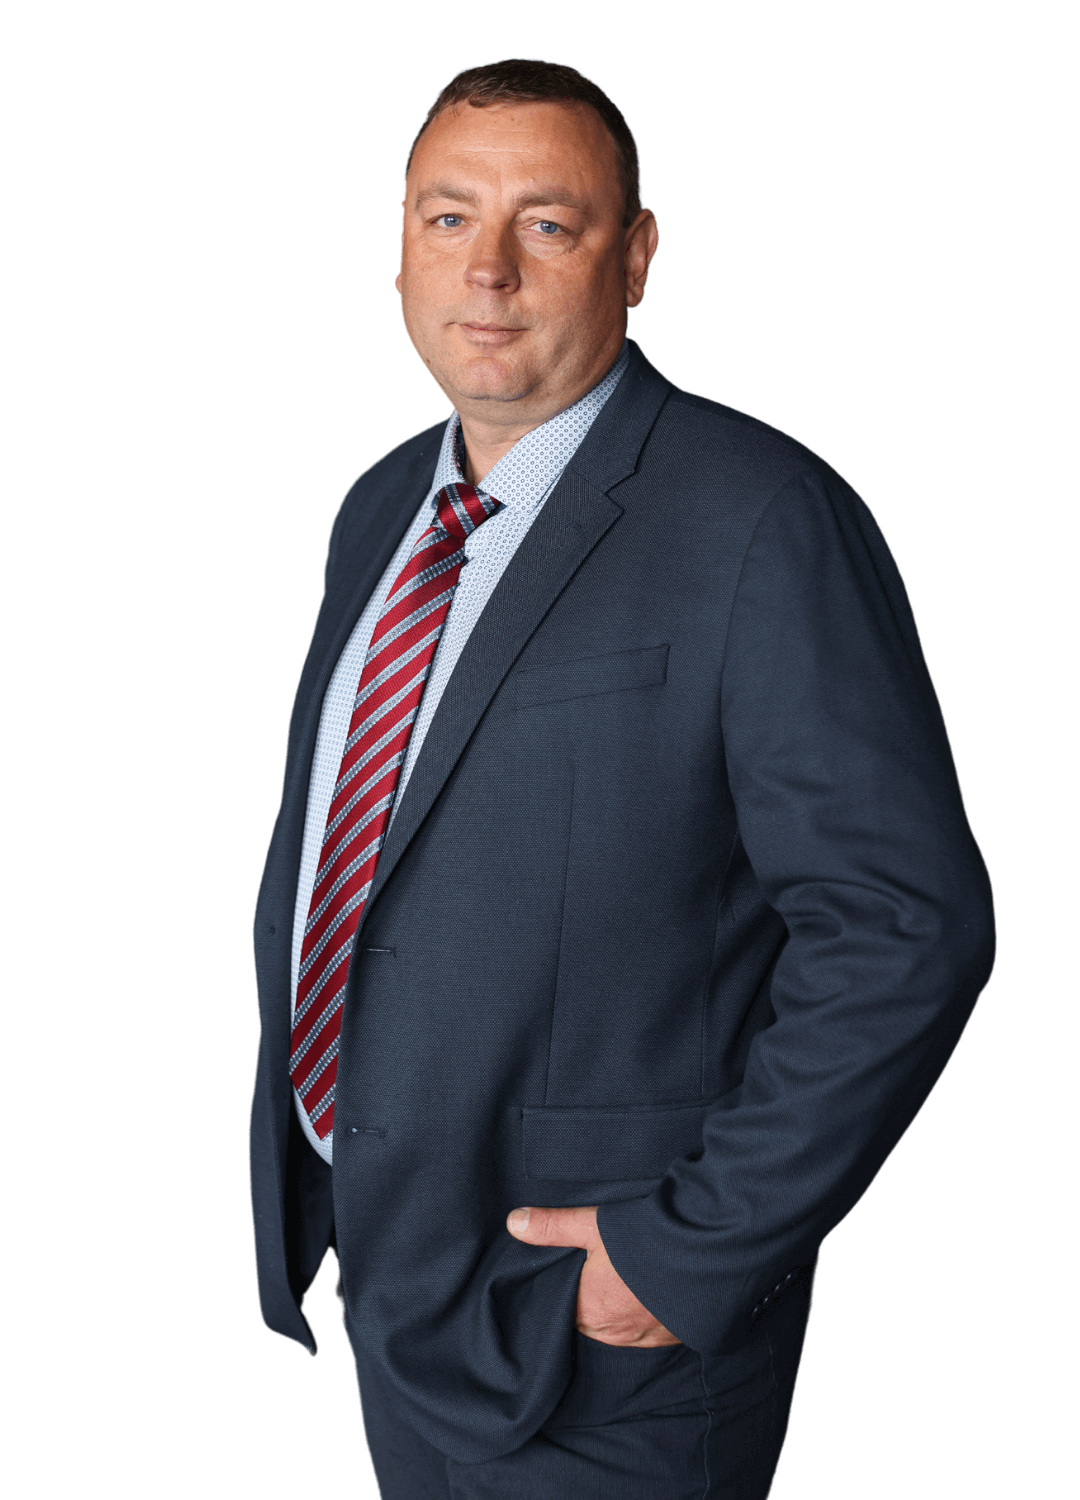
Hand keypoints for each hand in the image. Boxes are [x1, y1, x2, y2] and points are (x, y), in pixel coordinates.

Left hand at [506, 1205, 680, 1346]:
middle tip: (593, 1274)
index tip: (563, 1276)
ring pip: (619, 1328)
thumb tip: (513, 1223)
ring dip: (618, 1310)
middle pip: (590, 1320)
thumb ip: (553, 1226)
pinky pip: (649, 1332)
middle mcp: (615, 1333)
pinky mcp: (674, 1336)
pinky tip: (648, 1294)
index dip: (561, 1293)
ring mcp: (647, 1337)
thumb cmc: (647, 1241)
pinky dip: (645, 1316)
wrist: (709, 1254)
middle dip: (589, 1302)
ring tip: (621, 1283)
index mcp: (590, 1309)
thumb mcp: (594, 1226)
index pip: (562, 1310)